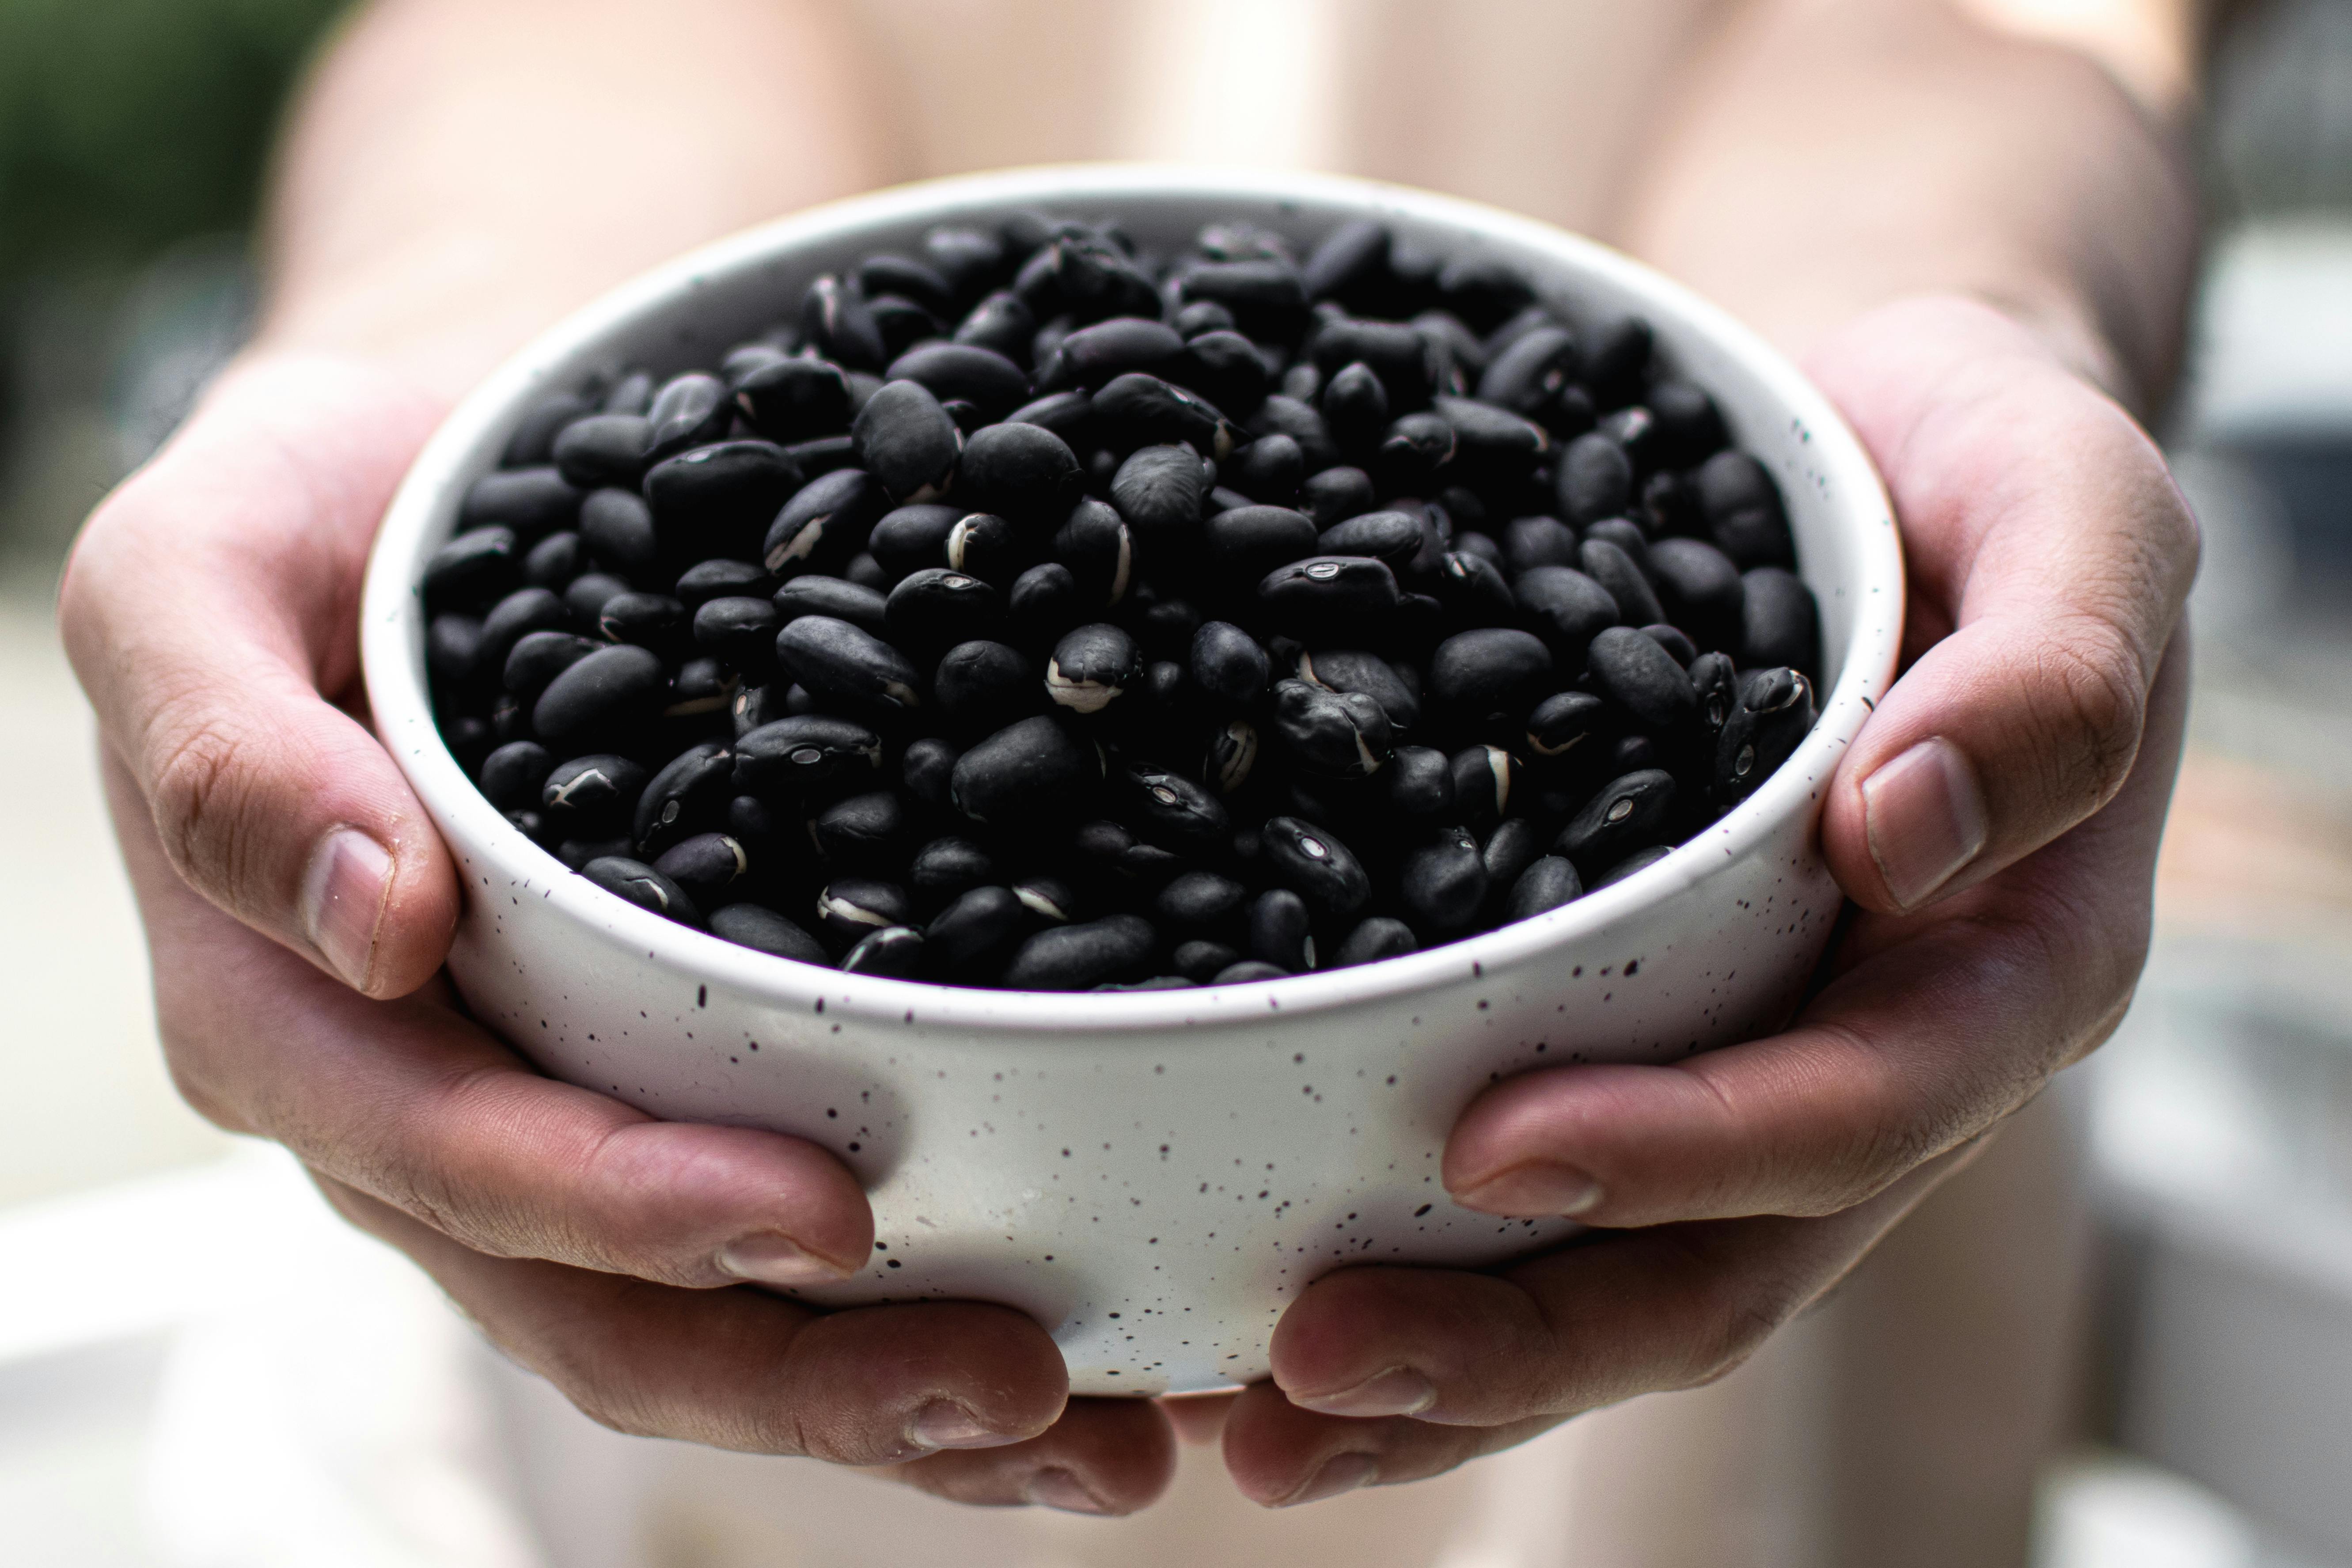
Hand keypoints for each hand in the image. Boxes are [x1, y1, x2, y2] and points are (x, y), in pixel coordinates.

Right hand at [65, 356, 1175, 1513]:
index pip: (471, 1162)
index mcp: (306, 1026)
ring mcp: (558, 1124)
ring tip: (1099, 1435)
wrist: (414, 498)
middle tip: (1025, 1388)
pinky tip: (1087, 1344)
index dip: (639, 1210)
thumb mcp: (192, 583)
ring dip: (899, 1396)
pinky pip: (780, 1241)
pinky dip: (924, 1306)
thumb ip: (226, 747)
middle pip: (614, 1307)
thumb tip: (370, 913)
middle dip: (814, 1372)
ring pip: (717, 1318)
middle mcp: (437, 1115)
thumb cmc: (299, 528)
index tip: (833, 1219)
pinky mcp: (670, 1089)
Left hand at [1214, 296, 2196, 1503]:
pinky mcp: (1641, 1033)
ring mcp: (1752, 1066)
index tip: (1490, 1152)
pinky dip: (1418, 1262)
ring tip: (1254, 1413)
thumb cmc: (1985, 471)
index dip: (1686, 1150)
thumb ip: (2044, 673)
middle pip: (1714, 1261)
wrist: (1889, 453)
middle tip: (1306, 1366)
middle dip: (1519, 1335)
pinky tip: (1256, 1304)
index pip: (1851, 1113)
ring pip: (1614, 1270)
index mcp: (1998, 966)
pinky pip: (1543, 1188)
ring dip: (1445, 1362)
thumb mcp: (2068, 510)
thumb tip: (1909, 825)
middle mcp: (1871, 1056)